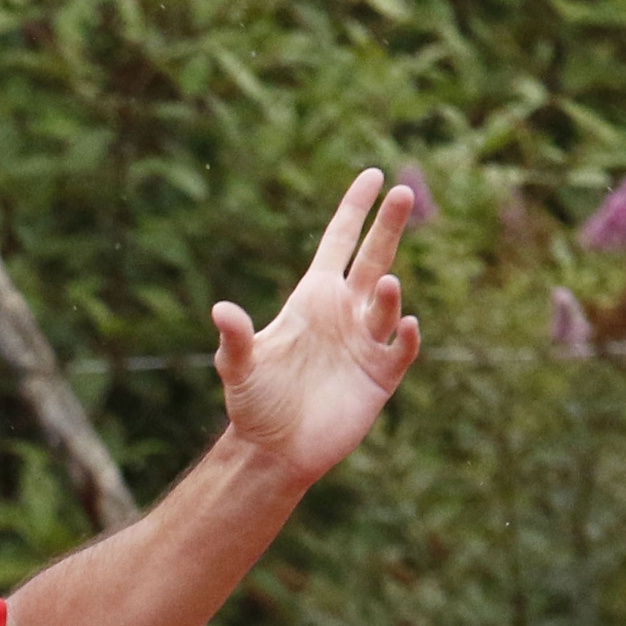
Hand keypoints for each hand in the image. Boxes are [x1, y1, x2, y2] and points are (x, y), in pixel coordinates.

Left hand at [212, 168, 422, 485]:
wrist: (274, 450)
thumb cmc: (253, 405)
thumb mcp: (239, 368)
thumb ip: (235, 339)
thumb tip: (221, 310)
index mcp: (312, 300)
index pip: (338, 244)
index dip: (354, 210)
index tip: (373, 176)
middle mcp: (342, 314)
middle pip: (373, 259)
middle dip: (387, 227)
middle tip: (404, 191)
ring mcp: (364, 343)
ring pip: (385, 305)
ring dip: (387, 294)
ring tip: (383, 285)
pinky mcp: (379, 376)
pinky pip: (399, 348)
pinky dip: (404, 336)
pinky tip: (403, 325)